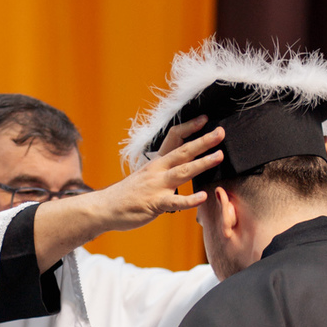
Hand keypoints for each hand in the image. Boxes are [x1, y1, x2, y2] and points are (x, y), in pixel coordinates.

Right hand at [100, 124, 224, 224]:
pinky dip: (190, 199)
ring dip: (202, 163)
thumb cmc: (129, 193)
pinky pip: (175, 201)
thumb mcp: (146, 175)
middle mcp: (157, 170)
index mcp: (157, 162)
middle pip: (183, 151)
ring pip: (183, 171)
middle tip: (220, 133)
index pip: (174, 138)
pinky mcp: (155, 203)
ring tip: (219, 156)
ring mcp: (156, 186)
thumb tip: (182, 164)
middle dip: (203, 141)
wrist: (105, 207)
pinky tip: (203, 196)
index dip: (189, 128)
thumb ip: (164, 170)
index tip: (205, 119)